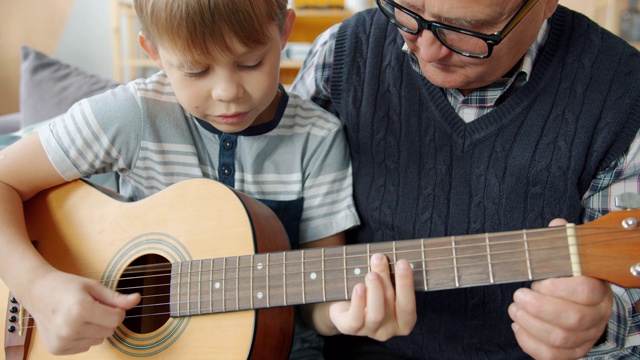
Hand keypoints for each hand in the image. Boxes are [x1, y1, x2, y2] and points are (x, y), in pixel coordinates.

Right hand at [25, 270, 139, 354]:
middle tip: (89, 307)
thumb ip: (116, 297)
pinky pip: (86, 346)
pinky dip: (84, 336)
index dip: (116, 310)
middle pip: (110, 331)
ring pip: (99, 340)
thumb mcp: (94, 287)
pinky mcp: (57, 349)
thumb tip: (137, 299)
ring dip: (95, 328)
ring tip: (79, 315)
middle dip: (106, 319)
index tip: (104, 302)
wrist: (37, 292)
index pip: (117, 319)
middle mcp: (70, 328)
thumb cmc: (67, 286)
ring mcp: (62, 341)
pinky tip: (71, 324)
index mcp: (80, 309)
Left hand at [327, 253, 416, 340]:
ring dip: (375, 291)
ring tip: (371, 274)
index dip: (406, 284)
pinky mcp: (351, 329)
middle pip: (392, 305)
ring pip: (376, 314)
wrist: (343, 306)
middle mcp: (389, 330)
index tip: (402, 262)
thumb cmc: (370, 292)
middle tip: (379, 259)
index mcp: (403, 321)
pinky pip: (357, 319)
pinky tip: (359, 287)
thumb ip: (389, 275)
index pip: (408, 306)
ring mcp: (370, 331)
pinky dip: (359, 302)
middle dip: (386, 279)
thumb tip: (386, 257)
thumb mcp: (382, 284)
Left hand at [508, 219, 612, 358]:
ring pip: (561, 339)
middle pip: (572, 319)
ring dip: (531, 323)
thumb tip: (557, 225)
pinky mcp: (571, 352)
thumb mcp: (568, 257)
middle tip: (518, 296)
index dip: (558, 288)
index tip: (537, 281)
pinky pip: (552, 356)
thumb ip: (561, 242)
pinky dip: (529, 342)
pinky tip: (518, 326)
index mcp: (598, 290)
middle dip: (538, 308)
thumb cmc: (569, 278)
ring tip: (514, 309)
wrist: (580, 304)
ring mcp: (585, 337)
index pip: (587, 291)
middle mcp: (597, 316)